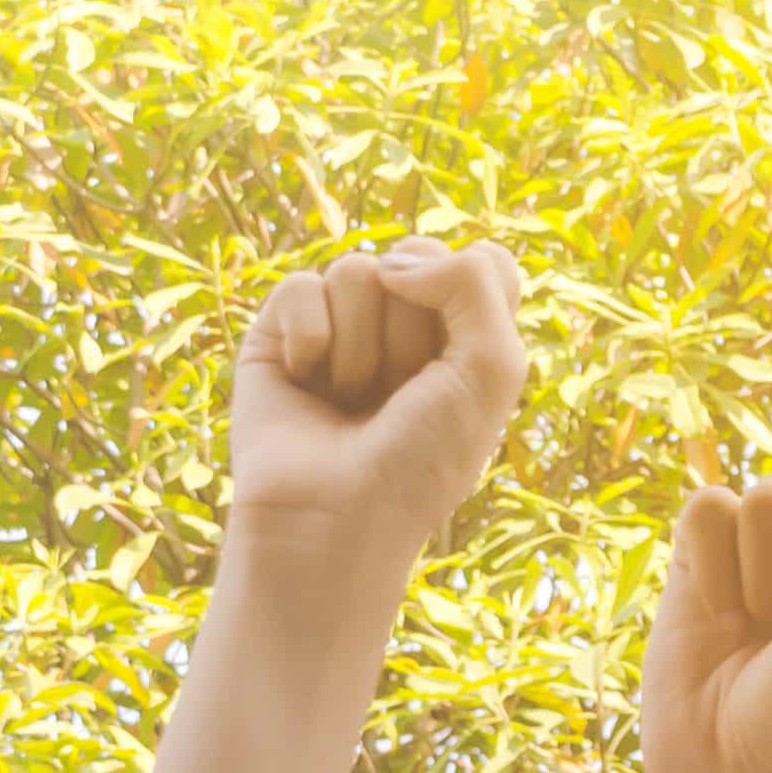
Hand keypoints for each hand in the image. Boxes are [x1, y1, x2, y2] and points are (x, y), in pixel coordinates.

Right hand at [227, 236, 527, 564]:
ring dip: (362, 346)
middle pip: (418, 255)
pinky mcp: (279, 334)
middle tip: (402, 392)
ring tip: (353, 399)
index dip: (473, 300)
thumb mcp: (492, 366)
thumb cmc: (425, 454)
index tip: (461, 362)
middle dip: (415, 329)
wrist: (337, 517)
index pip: (483, 257)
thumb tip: (393, 261)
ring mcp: (342, 323)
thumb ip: (474, 281)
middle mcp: (405, 319)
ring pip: (358, 268)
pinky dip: (309, 339)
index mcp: (466, 327)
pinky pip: (300, 286)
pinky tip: (306, 384)